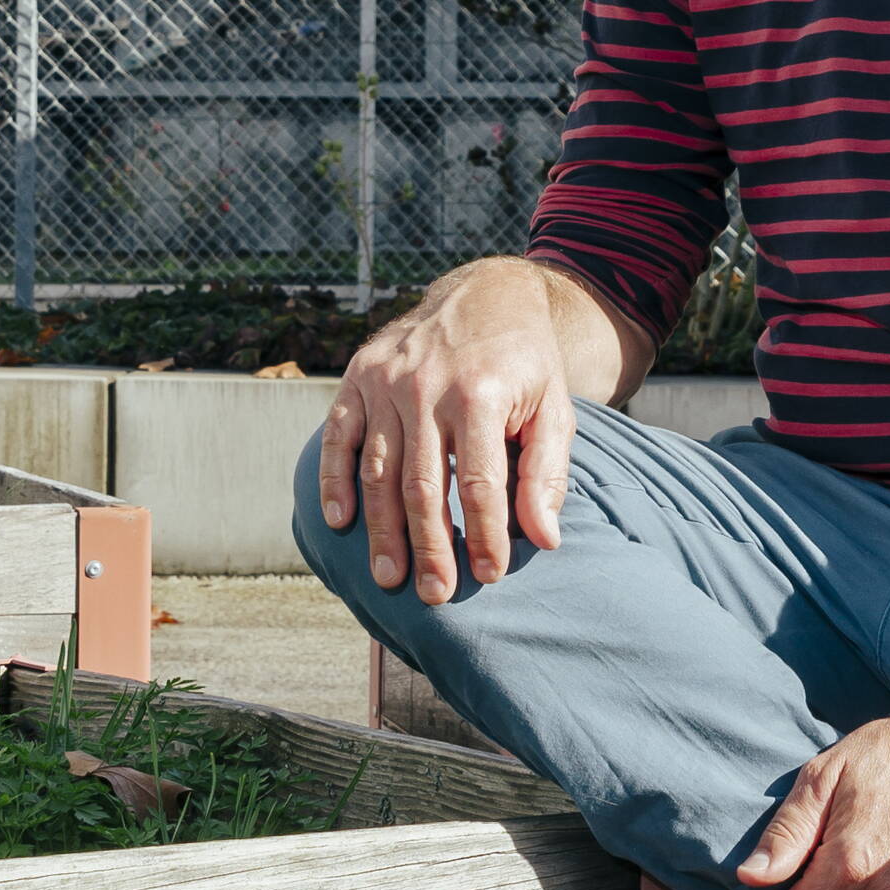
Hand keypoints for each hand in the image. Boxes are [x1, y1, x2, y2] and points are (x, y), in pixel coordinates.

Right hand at [316, 258, 576, 602]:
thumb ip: (547, 472)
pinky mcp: (358, 376)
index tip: (489, 576)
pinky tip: (340, 521)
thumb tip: (545, 538)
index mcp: (481, 393)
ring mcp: (387, 380)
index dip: (483, 534)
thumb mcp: (554, 407)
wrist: (485, 294)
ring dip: (381, 530)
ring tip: (389, 577)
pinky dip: (335, 480)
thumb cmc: (524, 362)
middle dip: (428, 547)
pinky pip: (339, 436)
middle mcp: (427, 386)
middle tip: (434, 595)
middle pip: (422, 485)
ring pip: (378, 469)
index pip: (479, 482)